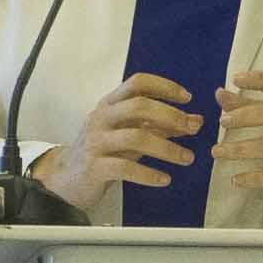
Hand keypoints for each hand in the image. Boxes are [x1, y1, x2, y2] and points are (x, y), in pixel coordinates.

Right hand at [30, 73, 203, 209]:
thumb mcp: (128, 133)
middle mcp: (101, 118)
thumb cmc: (103, 151)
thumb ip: (158, 126)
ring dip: (167, 148)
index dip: (164, 87)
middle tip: (193, 128)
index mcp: (109, 104)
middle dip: (171, 116)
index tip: (187, 98)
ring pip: (136, 137)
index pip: (137, 83)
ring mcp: (96, 142)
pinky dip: (149, 174)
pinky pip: (125, 168)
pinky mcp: (94, 167)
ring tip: (187, 158)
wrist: (67, 177)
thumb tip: (195, 121)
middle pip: (138, 106)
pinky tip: (164, 179)